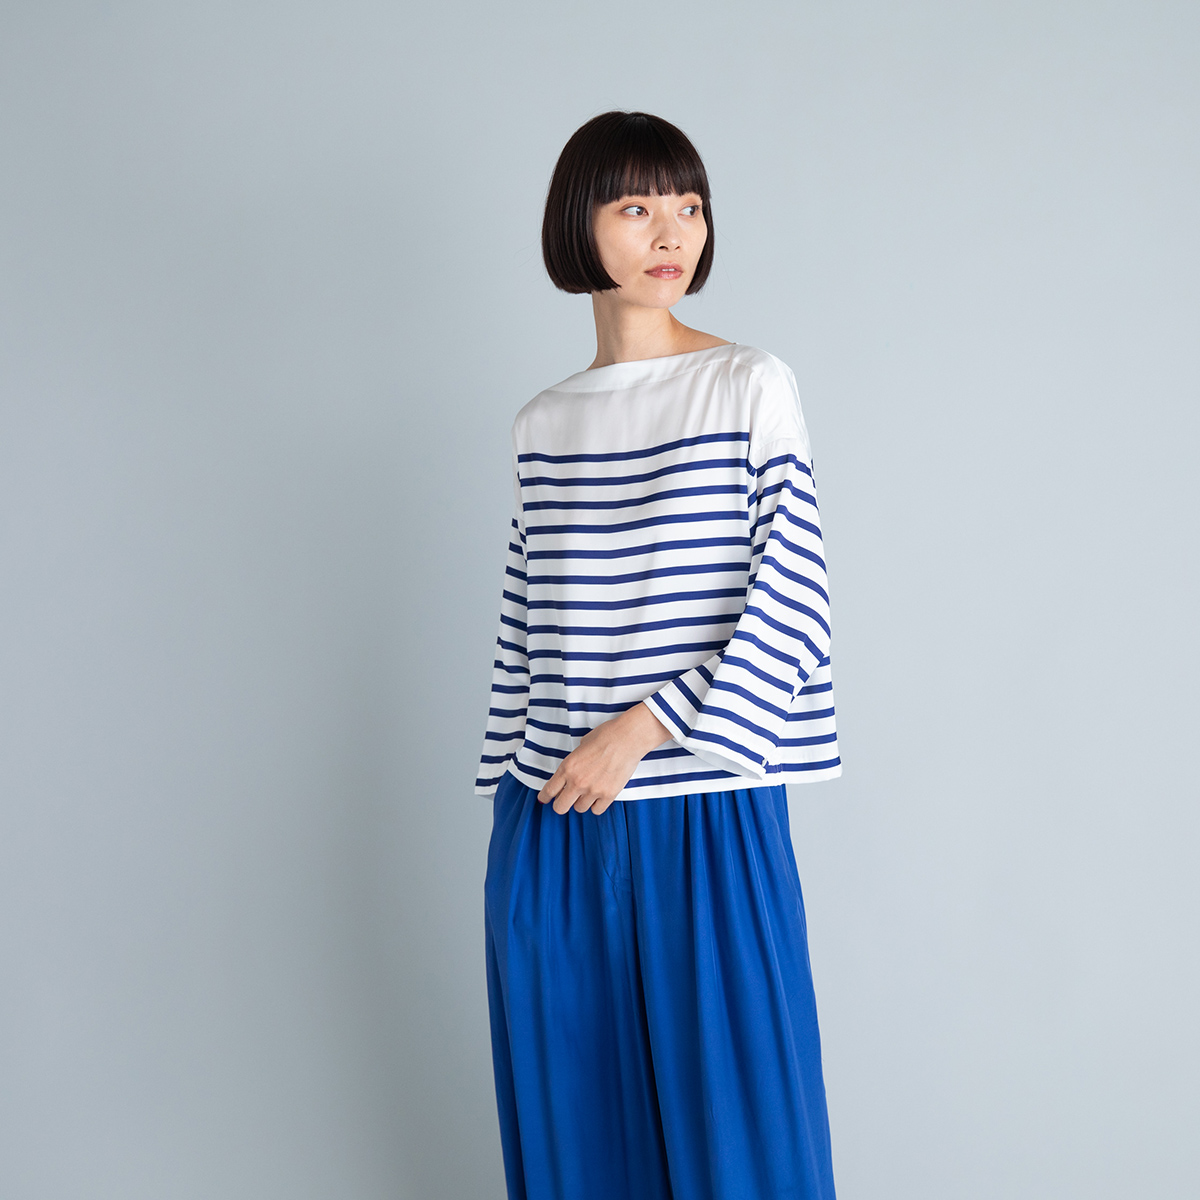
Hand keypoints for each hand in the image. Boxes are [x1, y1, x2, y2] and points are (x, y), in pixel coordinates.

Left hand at [537, 702, 671, 814]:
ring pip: (580, 809)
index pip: (549, 790)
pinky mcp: (609, 795)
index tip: (544, 799)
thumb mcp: (581, 745)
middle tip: (565, 800)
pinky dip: (597, 805)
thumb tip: (573, 772)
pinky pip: (597, 810)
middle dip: (561, 804)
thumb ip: (574, 762)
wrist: (627, 738)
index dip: (545, 797)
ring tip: (588, 792)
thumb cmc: (606, 736)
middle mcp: (577, 782)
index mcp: (567, 767)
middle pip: (561, 807)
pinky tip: (599, 796)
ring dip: (581, 802)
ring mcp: (593, 790)